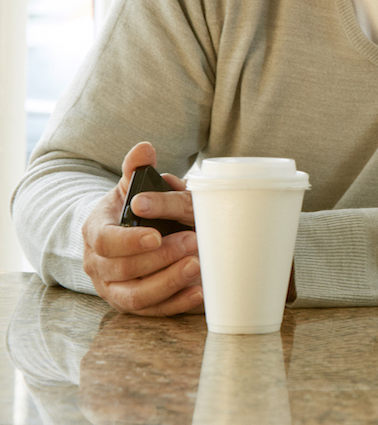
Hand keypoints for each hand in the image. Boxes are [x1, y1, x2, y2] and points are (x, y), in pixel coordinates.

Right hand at [81, 142, 201, 315]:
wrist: (123, 234)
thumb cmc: (131, 208)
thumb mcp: (131, 186)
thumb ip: (137, 169)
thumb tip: (144, 149)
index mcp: (95, 233)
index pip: (106, 242)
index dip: (130, 242)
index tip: (156, 235)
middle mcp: (99, 265)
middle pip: (124, 270)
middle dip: (160, 258)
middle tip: (193, 241)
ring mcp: (114, 288)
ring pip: (136, 296)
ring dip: (168, 282)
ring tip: (198, 265)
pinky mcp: (133, 303)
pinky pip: (153, 311)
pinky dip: (176, 304)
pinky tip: (199, 292)